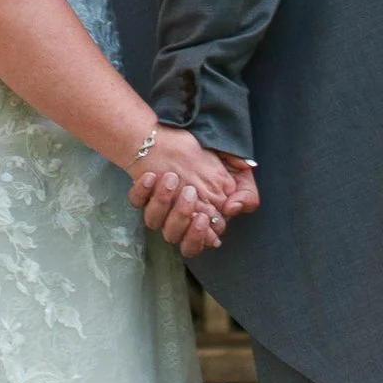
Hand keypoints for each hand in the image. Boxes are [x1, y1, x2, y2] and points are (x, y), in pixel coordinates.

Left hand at [128, 125, 239, 253]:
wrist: (186, 138)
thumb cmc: (215, 162)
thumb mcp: (240, 175)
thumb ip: (246, 195)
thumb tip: (232, 209)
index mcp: (201, 221)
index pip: (196, 243)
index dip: (197, 236)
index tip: (203, 218)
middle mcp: (177, 218)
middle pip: (173, 236)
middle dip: (181, 218)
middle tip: (190, 193)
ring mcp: (159, 206)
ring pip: (153, 221)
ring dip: (162, 202)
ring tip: (172, 178)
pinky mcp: (143, 192)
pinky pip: (135, 200)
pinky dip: (141, 190)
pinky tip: (151, 176)